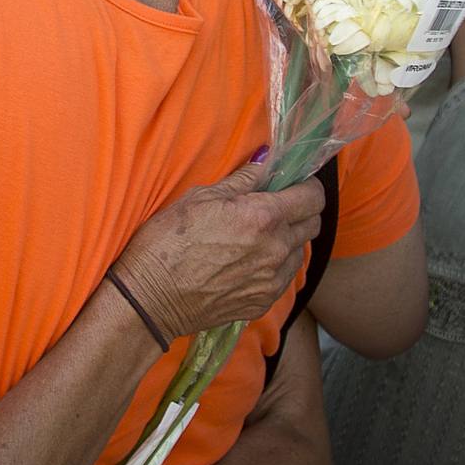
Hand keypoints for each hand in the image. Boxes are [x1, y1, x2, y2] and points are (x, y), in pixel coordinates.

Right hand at [110, 159, 323, 339]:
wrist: (151, 297)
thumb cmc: (167, 241)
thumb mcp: (199, 198)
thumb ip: (241, 180)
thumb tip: (266, 162)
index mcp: (263, 217)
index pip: (313, 197)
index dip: (306, 186)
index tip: (292, 184)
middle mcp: (276, 249)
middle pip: (313, 224)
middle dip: (300, 210)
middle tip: (274, 207)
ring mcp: (272, 279)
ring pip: (299, 252)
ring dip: (287, 239)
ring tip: (256, 237)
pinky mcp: (263, 302)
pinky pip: (283, 277)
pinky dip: (274, 265)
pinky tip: (247, 261)